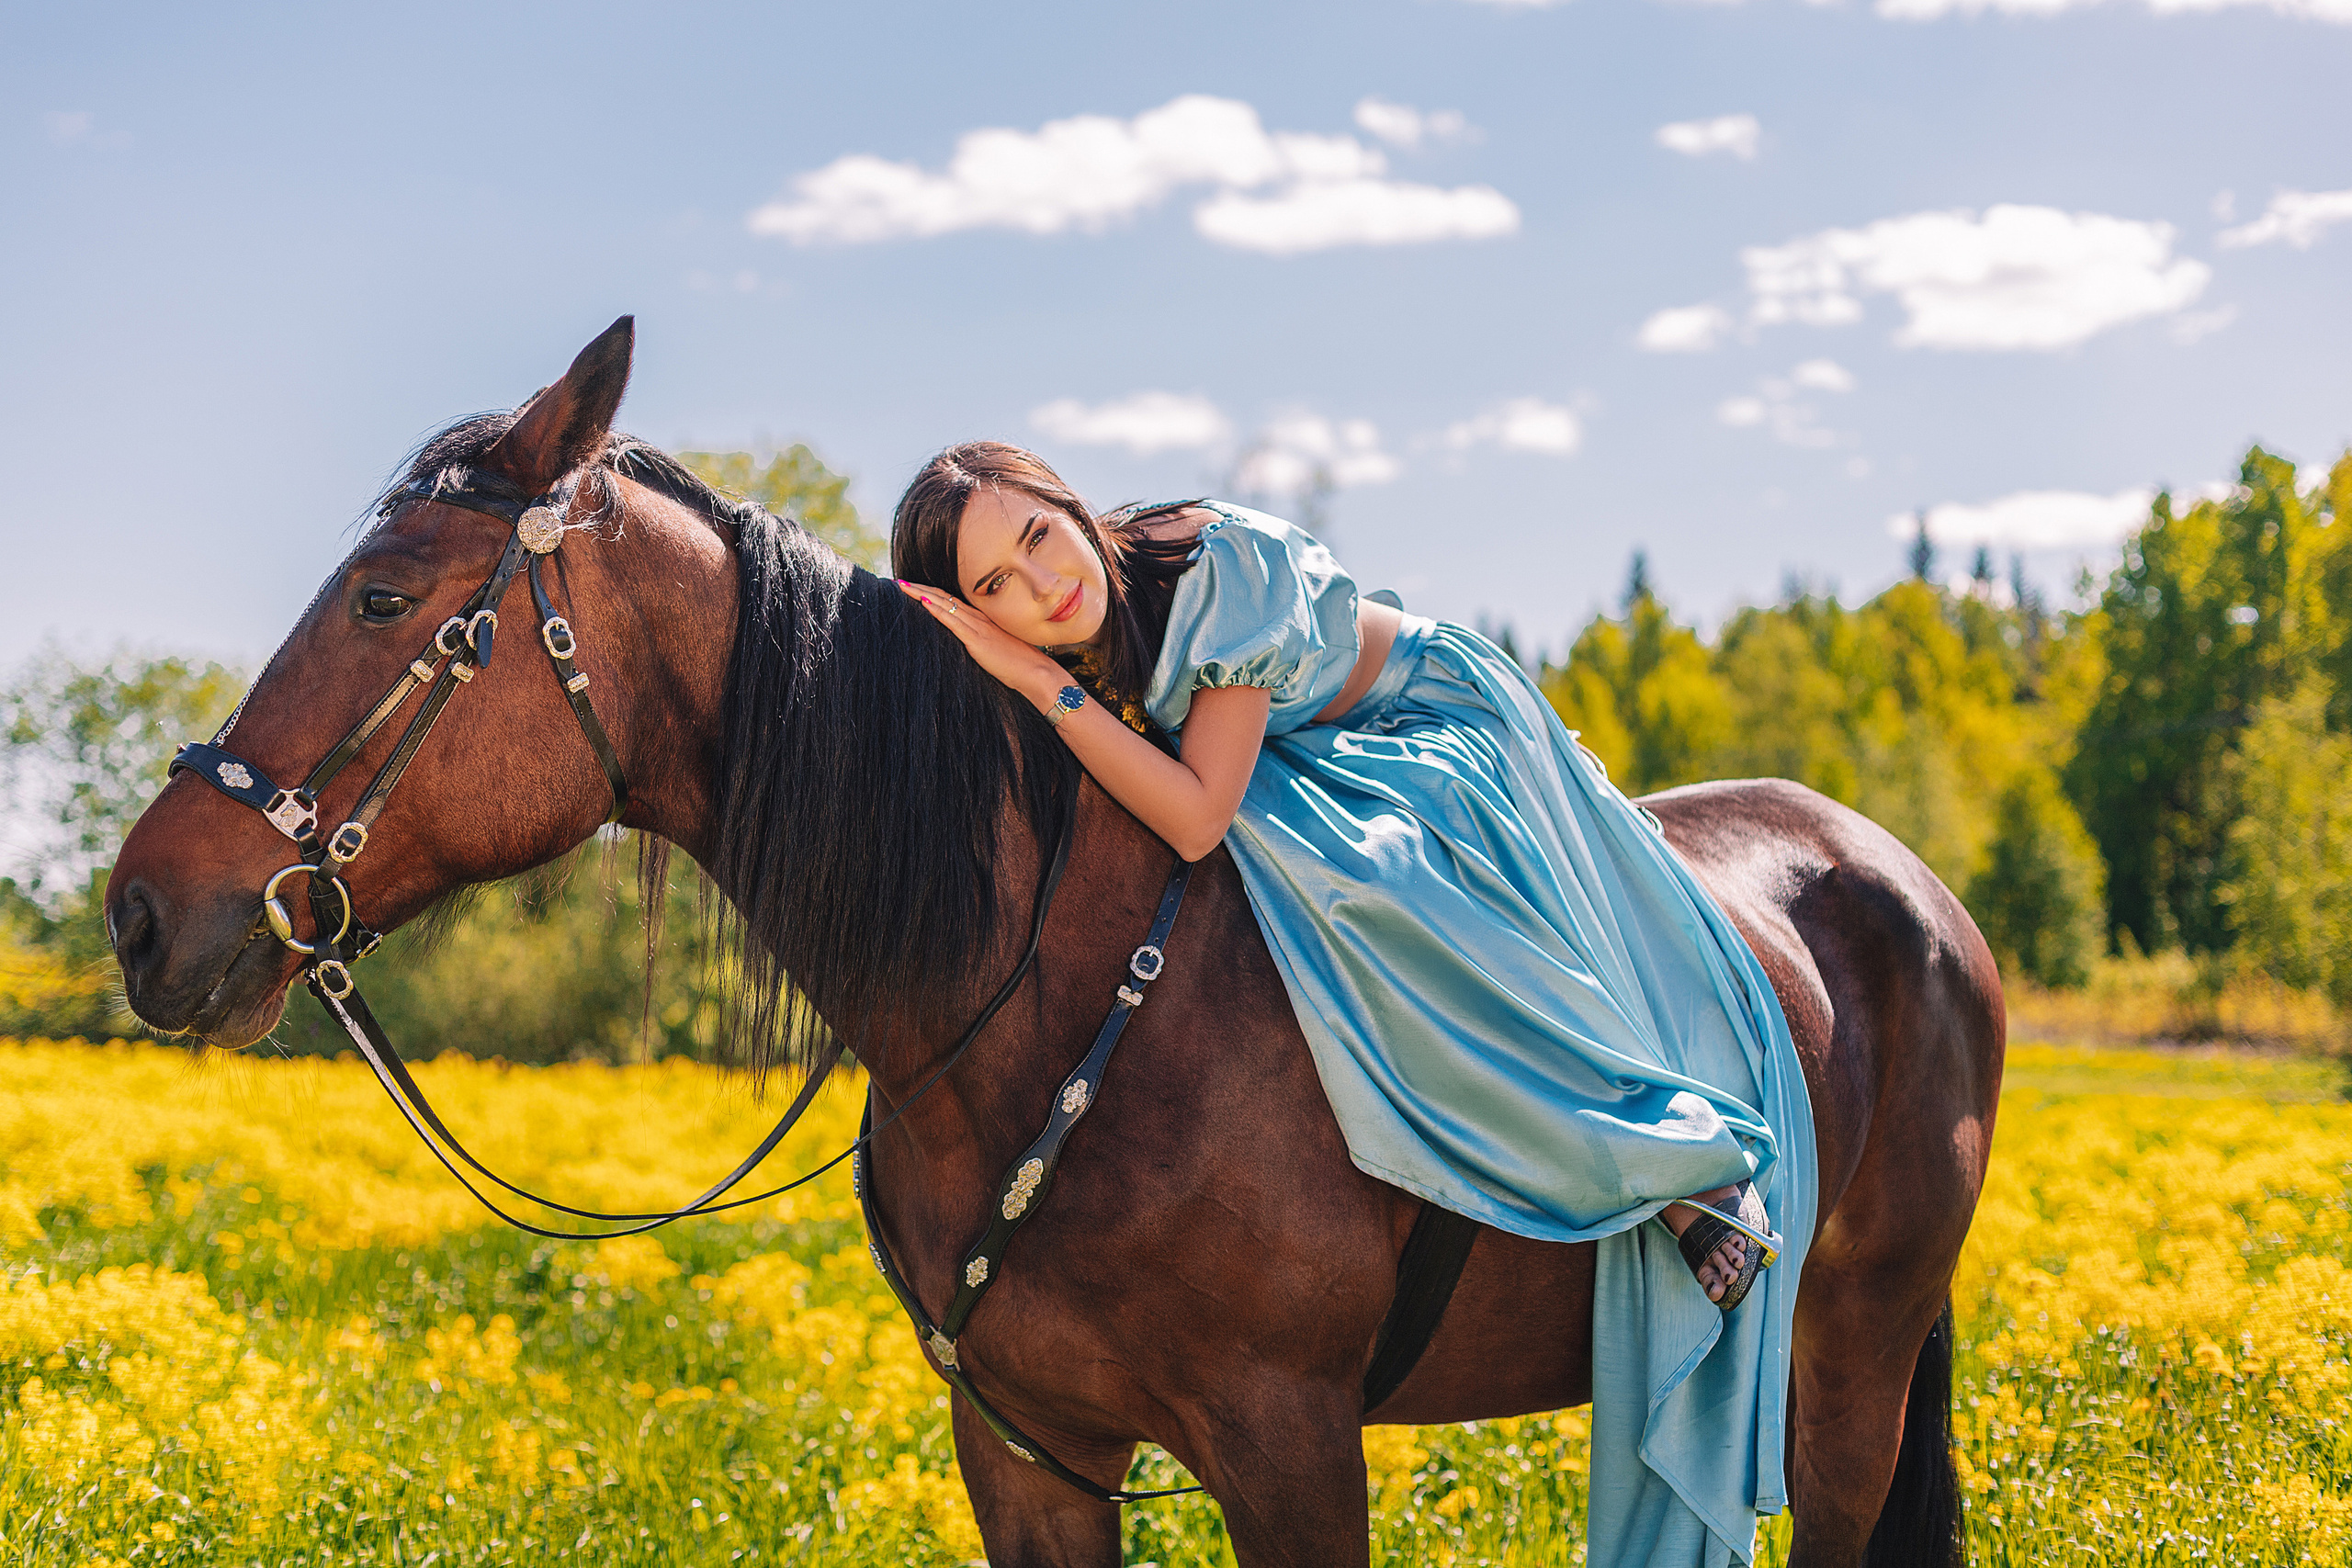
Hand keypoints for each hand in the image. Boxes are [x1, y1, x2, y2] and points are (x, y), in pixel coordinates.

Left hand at [896, 580, 1062, 703]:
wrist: (1035, 671)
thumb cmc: (1019, 664)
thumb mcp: (995, 648)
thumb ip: (981, 643)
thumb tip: (969, 646)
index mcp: (981, 618)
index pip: (950, 599)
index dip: (930, 592)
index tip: (912, 587)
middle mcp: (978, 617)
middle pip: (942, 596)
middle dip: (919, 588)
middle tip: (898, 581)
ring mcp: (977, 626)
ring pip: (944, 603)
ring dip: (920, 593)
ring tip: (901, 586)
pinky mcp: (977, 640)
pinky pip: (953, 621)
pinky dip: (936, 610)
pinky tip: (923, 601)